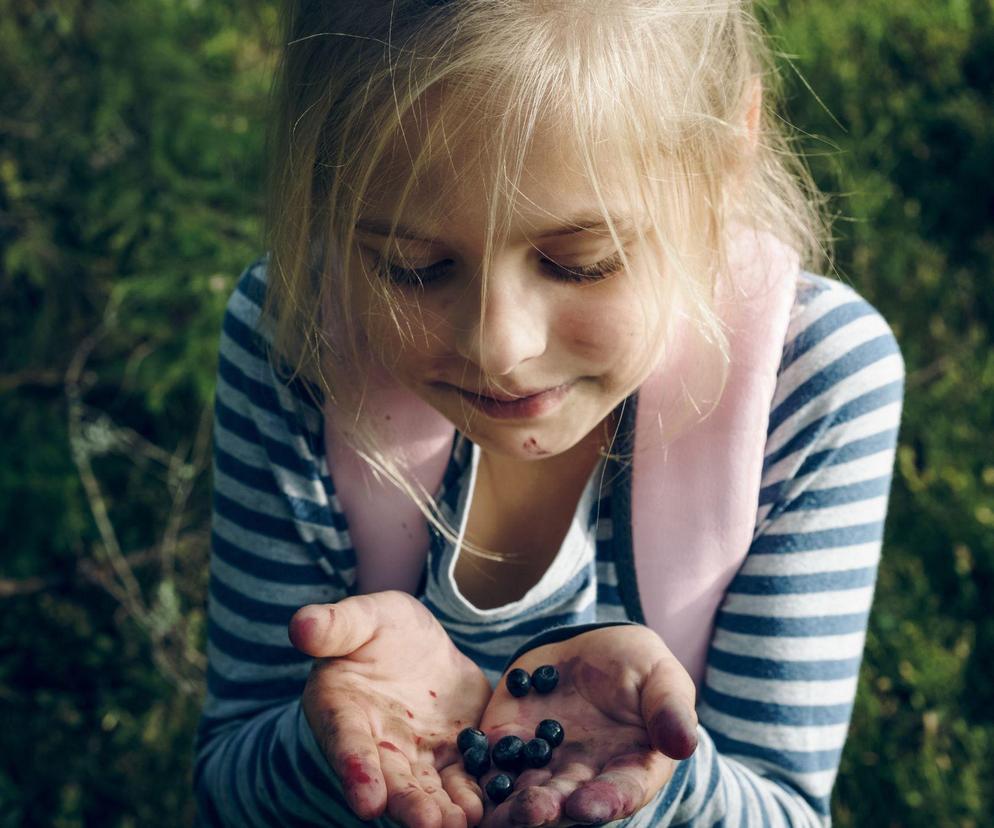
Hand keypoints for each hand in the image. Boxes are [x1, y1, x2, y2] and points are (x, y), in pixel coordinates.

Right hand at [290, 590, 492, 827]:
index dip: (356, 771)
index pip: (346, 744)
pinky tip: (485, 809)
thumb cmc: (381, 628)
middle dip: (407, 804)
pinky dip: (471, 795)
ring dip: (440, 810)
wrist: (422, 642)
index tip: (367, 802)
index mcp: (342, 710)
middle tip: (426, 824)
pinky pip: (460, 780)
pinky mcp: (450, 756)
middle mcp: (375, 744)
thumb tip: (301, 626)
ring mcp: (414, 755)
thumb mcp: (364, 615)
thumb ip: (336, 625)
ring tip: (459, 824)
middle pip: (389, 779)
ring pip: (425, 789)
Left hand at [476, 625, 697, 826]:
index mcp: (630, 767)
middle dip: (551, 809)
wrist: (589, 648)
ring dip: (512, 805)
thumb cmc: (637, 666)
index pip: (621, 792)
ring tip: (500, 810)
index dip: (606, 801)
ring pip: (526, 793)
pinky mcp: (508, 743)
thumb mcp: (661, 676)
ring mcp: (545, 763)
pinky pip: (490, 764)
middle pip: (568, 802)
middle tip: (536, 811)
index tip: (588, 807)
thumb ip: (670, 708)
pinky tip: (465, 783)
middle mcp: (585, 777)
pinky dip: (478, 775)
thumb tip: (684, 743)